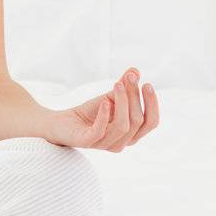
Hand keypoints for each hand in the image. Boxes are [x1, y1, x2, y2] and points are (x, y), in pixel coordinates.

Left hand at [45, 66, 159, 150]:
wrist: (63, 122)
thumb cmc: (90, 112)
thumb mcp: (110, 97)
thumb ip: (124, 86)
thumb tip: (135, 70)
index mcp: (131, 134)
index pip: (150, 123)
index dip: (152, 104)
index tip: (147, 83)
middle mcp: (121, 143)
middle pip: (137, 120)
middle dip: (135, 96)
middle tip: (130, 77)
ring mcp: (105, 145)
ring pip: (123, 126)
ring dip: (122, 102)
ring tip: (117, 84)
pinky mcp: (87, 142)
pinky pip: (100, 131)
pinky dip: (104, 115)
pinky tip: (104, 101)